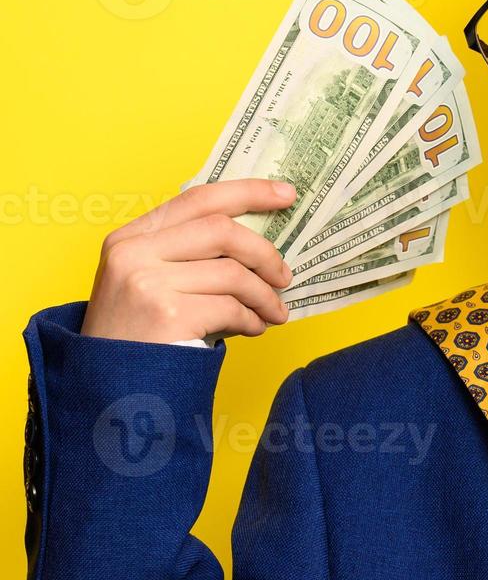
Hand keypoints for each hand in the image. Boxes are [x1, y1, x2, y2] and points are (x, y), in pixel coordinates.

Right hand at [80, 178, 296, 343]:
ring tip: (274, 313)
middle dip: (265, 254)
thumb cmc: (138, 334)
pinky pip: (230, 308)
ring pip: (233, 273)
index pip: (199, 199)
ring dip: (264, 296)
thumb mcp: (148, 282)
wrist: (107, 387)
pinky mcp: (166, 315)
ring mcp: (147, 283)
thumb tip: (258, 245)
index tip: (287, 194)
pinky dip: (252, 319)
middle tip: (285, 277)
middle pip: (222, 230)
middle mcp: (133, 253)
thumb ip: (188, 255)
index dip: (248, 192)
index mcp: (130, 237)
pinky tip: (255, 328)